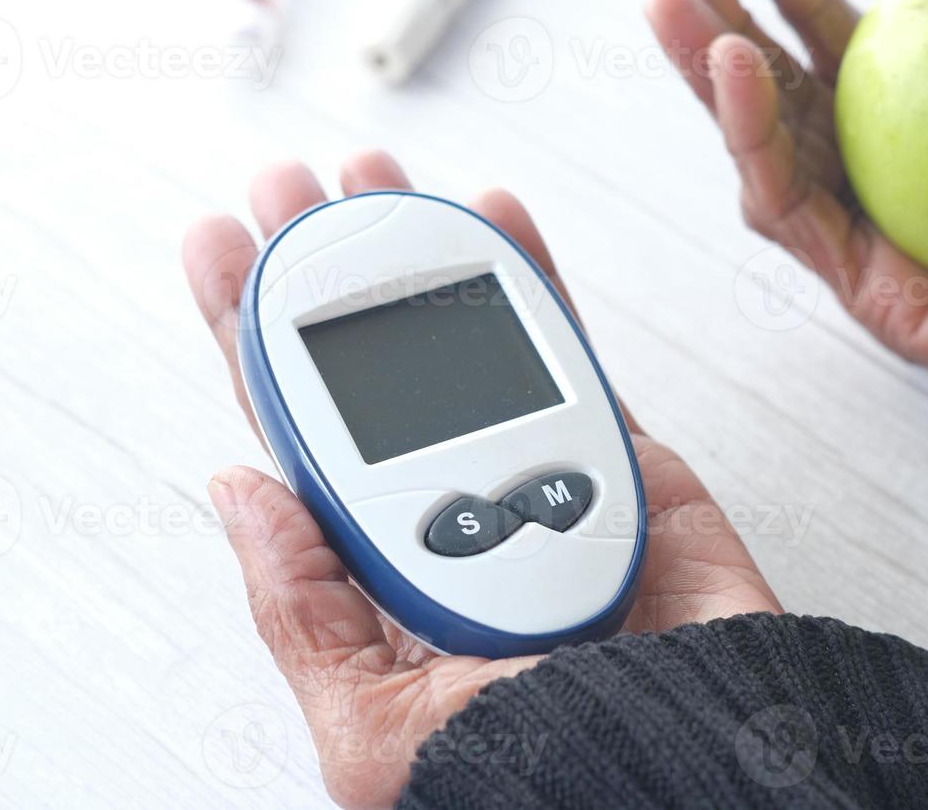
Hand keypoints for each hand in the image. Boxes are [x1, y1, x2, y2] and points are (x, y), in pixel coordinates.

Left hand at [181, 153, 781, 808]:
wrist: (708, 764)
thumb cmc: (554, 778)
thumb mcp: (379, 727)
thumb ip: (305, 613)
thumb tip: (239, 491)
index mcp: (380, 566)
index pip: (296, 434)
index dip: (251, 341)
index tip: (219, 253)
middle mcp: (449, 502)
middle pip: (370, 363)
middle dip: (324, 269)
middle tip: (289, 188)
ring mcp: (532, 469)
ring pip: (461, 335)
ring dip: (415, 250)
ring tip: (371, 177)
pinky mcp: (616, 453)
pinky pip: (565, 346)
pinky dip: (530, 275)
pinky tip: (489, 216)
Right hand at [645, 0, 927, 409]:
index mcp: (924, 138)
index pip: (848, 63)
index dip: (802, 4)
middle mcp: (881, 186)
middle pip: (782, 104)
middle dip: (719, 37)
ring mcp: (864, 239)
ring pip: (763, 153)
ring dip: (711, 79)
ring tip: (676, 11)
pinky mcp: (859, 287)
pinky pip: (791, 209)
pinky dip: (755, 137)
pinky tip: (736, 75)